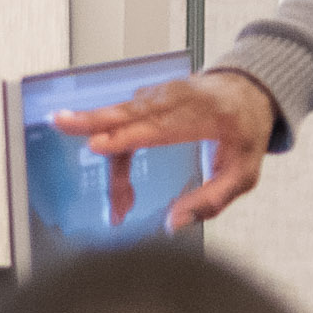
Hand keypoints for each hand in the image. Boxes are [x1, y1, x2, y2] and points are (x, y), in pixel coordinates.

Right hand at [51, 69, 277, 231]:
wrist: (250, 90)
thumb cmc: (247, 131)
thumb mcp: (245, 172)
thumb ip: (214, 199)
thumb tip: (174, 222)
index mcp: (207, 114)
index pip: (161, 125)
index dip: (127, 134)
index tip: (98, 143)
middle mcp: (179, 98)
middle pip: (131, 111)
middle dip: (93, 120)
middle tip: (61, 124)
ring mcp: (162, 93)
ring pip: (122, 117)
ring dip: (106, 151)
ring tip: (117, 200)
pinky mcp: (149, 96)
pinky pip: (123, 117)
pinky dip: (111, 140)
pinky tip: (114, 171)